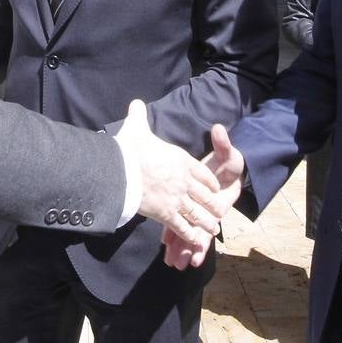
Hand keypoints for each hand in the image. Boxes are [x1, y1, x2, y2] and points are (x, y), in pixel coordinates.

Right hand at [117, 100, 224, 244]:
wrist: (121, 170)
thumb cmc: (130, 149)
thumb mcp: (137, 128)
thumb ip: (139, 116)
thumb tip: (136, 103)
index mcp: (182, 161)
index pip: (203, 173)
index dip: (210, 181)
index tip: (215, 187)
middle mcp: (184, 181)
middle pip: (205, 195)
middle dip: (213, 204)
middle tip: (219, 211)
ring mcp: (177, 199)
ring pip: (198, 213)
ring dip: (206, 222)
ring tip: (213, 228)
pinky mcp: (166, 214)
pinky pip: (182, 227)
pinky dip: (190, 235)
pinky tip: (195, 239)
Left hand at [163, 123, 243, 269]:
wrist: (227, 169)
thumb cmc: (228, 162)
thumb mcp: (228, 152)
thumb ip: (223, 142)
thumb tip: (218, 129)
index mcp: (216, 196)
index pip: (211, 214)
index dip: (207, 228)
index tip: (201, 241)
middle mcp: (208, 208)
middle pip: (198, 229)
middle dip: (190, 246)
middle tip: (182, 263)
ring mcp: (198, 211)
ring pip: (189, 232)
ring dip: (182, 248)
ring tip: (174, 264)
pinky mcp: (188, 211)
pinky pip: (182, 228)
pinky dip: (176, 239)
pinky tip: (168, 252)